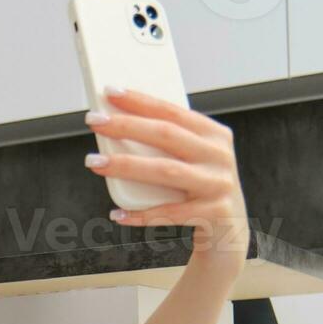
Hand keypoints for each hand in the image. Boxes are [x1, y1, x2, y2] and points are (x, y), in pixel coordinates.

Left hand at [84, 86, 249, 257]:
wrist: (228, 231)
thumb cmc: (197, 188)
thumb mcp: (191, 160)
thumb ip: (167, 144)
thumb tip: (115, 126)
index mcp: (214, 134)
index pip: (172, 111)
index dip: (140, 101)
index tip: (110, 92)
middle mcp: (219, 155)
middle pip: (166, 135)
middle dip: (126, 126)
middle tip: (94, 121)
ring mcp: (219, 184)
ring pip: (166, 171)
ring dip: (126, 165)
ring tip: (94, 162)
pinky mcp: (215, 212)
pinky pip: (171, 213)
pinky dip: (142, 214)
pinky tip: (117, 213)